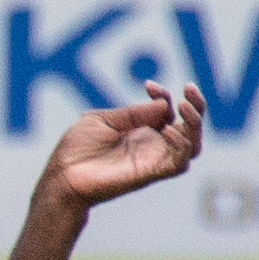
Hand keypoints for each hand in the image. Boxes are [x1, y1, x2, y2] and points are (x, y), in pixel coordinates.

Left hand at [43, 83, 206, 208]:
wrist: (63, 175)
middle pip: (189, 127)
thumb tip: (164, 105)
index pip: (167, 111)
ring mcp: (152, 159)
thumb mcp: (103, 120)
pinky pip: (179, 163)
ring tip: (182, 107)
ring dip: (195, 123)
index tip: (148, 85)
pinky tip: (168, 130)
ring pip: (192, 145)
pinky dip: (182, 145)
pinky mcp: (151, 174)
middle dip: (195, 105)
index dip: (164, 95)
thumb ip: (133, 113)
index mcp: (140, 130)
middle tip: (188, 89)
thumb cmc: (77, 149)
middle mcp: (151, 145)